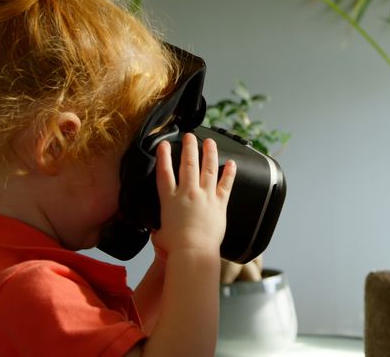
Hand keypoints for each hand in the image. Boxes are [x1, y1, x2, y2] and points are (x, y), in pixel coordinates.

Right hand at [151, 134, 235, 255]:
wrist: (194, 252)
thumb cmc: (176, 248)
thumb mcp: (160, 236)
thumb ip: (159, 230)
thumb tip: (158, 233)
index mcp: (170, 199)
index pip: (165, 173)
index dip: (163, 156)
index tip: (164, 144)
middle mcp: (187, 193)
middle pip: (188, 164)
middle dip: (189, 147)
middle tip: (190, 136)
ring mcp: (205, 196)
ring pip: (208, 169)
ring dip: (209, 153)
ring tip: (210, 142)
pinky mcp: (219, 204)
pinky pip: (226, 184)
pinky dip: (229, 173)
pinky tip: (231, 163)